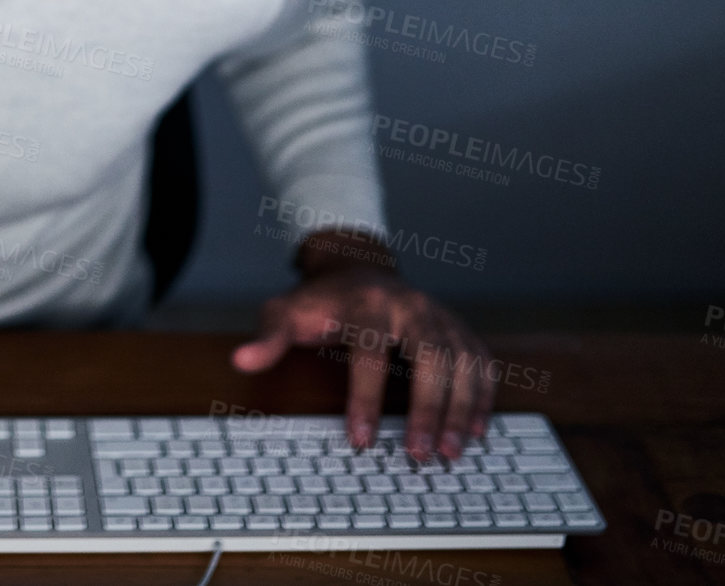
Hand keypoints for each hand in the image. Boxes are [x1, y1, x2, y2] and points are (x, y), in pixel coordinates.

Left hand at [230, 258, 492, 461]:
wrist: (358, 268)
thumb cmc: (321, 301)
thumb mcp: (287, 311)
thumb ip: (268, 338)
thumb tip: (241, 360)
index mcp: (366, 302)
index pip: (369, 351)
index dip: (365, 397)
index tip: (360, 439)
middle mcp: (410, 306)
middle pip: (430, 355)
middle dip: (429, 408)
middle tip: (422, 455)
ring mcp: (439, 315)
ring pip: (463, 360)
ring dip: (462, 408)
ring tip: (453, 451)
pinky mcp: (458, 328)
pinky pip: (481, 361)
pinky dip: (484, 395)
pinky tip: (478, 429)